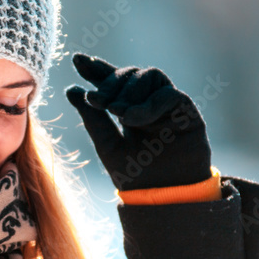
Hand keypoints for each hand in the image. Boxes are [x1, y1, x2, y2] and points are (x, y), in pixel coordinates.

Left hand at [65, 53, 211, 190]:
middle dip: (109, 82)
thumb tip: (71, 89)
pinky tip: (132, 119)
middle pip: (130, 75)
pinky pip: (168, 94)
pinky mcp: (186, 112)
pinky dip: (147, 104)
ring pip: (149, 76)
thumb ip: (92, 117)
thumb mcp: (106, 144)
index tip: (76, 61)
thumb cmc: (135, 176)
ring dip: (128, 91)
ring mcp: (168, 105)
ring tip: (115, 112)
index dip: (97, 69)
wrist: (162, 197)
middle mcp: (149, 103)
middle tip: (95, 99)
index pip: (114, 81)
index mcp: (129, 109)